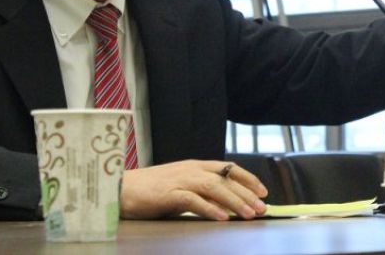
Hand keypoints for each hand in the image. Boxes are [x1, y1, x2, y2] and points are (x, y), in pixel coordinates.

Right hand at [119, 160, 267, 219]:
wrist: (121, 188)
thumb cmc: (151, 190)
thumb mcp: (182, 187)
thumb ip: (201, 191)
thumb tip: (225, 203)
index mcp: (195, 166)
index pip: (228, 168)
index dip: (247, 178)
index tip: (263, 191)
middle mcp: (191, 170)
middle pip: (225, 179)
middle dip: (246, 193)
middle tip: (262, 208)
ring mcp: (180, 180)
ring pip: (214, 187)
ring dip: (234, 201)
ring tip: (248, 214)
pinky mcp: (168, 193)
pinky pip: (193, 200)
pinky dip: (209, 208)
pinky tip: (222, 218)